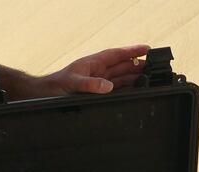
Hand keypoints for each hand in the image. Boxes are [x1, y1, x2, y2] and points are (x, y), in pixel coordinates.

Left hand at [35, 45, 150, 95]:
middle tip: (154, 67)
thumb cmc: (56, 86)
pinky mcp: (97, 93)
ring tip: (149, 79)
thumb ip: (90, 84)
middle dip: (138, 65)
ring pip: (121, 78)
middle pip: (123, 66)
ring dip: (134, 78)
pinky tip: (134, 91)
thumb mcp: (72, 84)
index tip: (147, 49)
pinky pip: (115, 89)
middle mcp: (98, 71)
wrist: (44, 97)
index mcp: (93, 63)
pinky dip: (125, 89)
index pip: (117, 55)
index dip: (132, 51)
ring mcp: (98, 82)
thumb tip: (107, 86)